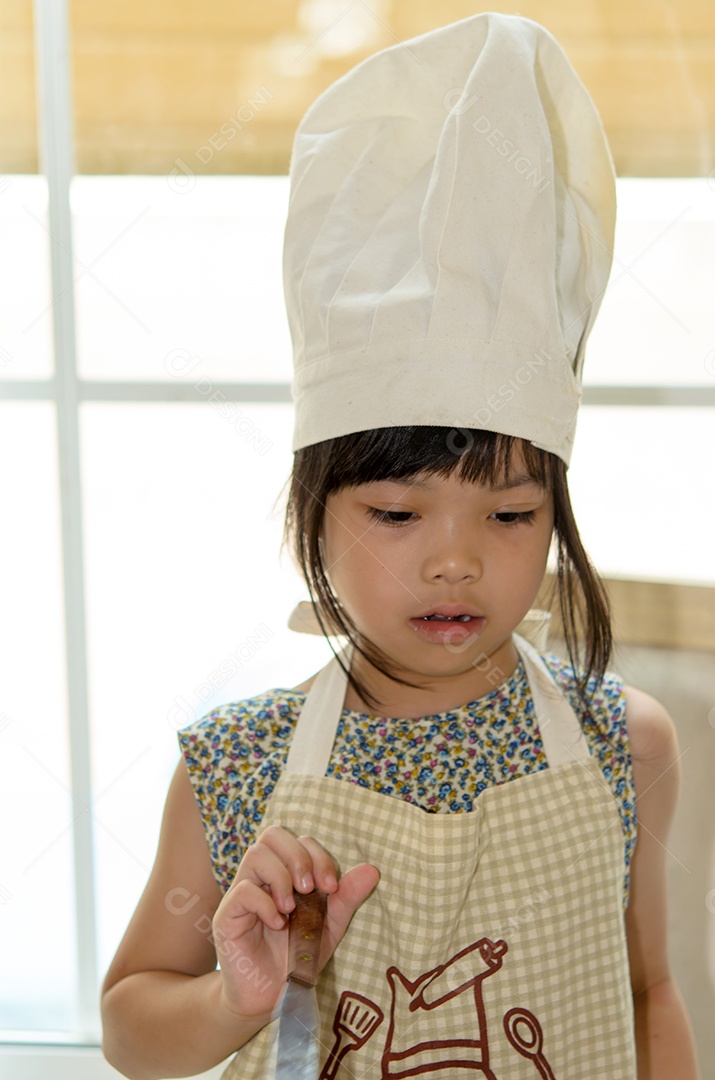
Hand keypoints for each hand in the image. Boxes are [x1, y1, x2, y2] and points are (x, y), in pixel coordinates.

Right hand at [211, 825, 378, 1021]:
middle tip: (310, 889)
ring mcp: (242, 893)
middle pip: (272, 834)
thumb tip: (372, 870)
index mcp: (285, 873)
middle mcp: (262, 877)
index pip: (298, 840)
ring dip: (281, 877)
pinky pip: (243, 891)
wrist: (272, 998)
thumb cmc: (298, 957)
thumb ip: (346, 897)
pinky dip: (266, 904)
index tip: (332, 888)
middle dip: (298, 856)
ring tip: (292, 908)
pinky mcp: (228, 916)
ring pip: (256, 854)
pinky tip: (278, 925)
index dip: (318, 855)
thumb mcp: (329, 926)